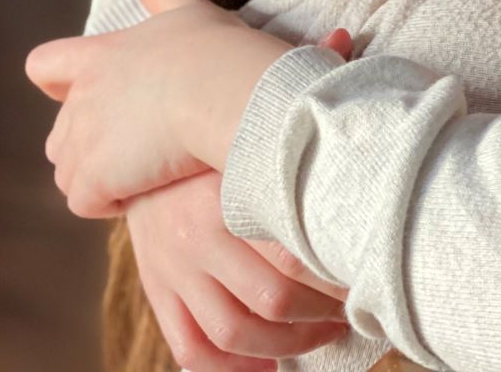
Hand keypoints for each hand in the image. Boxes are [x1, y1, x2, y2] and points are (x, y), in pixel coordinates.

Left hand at [26, 0, 349, 216]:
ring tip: (141, 178)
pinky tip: (143, 195)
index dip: (55, 83)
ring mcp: (84, 141)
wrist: (226, 93)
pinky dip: (108, 204)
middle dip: (89, 147)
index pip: (44, 65)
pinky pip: (85, 202)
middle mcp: (82, 99)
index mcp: (99, 56)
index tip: (85, 95)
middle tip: (136, 149)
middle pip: (59, 134)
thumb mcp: (192, 12)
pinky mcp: (95, 178)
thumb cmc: (216, 51)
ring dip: (98, 180)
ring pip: (68, 173)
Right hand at [127, 171, 349, 370]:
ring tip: (316, 338)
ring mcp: (175, 269)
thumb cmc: (215, 154)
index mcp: (230, 198)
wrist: (138, 149)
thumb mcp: (248, 157)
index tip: (362, 282)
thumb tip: (348, 226)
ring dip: (285, 347)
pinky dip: (229, 369)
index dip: (335, 281)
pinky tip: (262, 366)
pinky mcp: (157, 290)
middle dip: (320, 317)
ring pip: (233, 332)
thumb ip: (288, 189)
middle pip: (272, 299)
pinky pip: (190, 348)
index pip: (295, 256)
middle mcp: (199, 237)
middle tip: (347, 312)